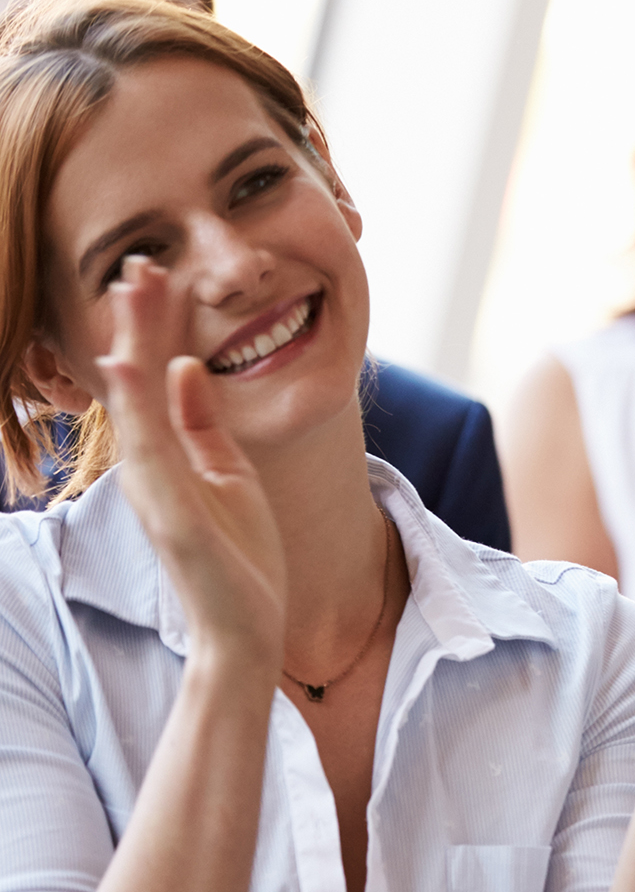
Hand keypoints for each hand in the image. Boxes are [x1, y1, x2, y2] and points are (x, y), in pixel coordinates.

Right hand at [92, 261, 285, 672]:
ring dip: (132, 347)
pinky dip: (140, 410)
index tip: (155, 271)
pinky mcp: (172, 517)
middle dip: (139, 321)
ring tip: (130, 294)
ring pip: (137, 406)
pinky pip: (153, 455)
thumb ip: (204, 423)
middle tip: (138, 261)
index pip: (156, 377)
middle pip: (139, 381)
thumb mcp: (228, 474)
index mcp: (167, 456)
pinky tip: (131, 369)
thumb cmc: (237, 557)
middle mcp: (151, 468)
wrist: (246, 630)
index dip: (155, 325)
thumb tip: (189, 365)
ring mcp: (157, 491)